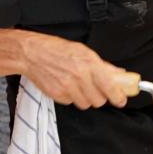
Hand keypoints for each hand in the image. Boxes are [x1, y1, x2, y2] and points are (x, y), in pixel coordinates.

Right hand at [21, 33, 136, 108]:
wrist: (31, 54)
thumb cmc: (57, 49)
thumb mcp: (83, 51)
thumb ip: (102, 65)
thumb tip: (119, 73)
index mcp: (89, 64)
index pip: (110, 87)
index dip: (118, 97)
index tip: (121, 100)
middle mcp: (80, 77)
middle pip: (99, 100)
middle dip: (100, 97)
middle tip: (98, 90)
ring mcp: (68, 87)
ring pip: (86, 104)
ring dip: (86, 98)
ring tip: (81, 87)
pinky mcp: (58, 95)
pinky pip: (71, 102)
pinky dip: (72, 97)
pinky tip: (68, 86)